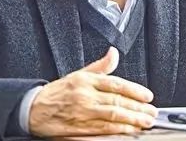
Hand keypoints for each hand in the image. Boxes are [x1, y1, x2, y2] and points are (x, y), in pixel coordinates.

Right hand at [29, 47, 157, 136]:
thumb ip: (100, 66)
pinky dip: (118, 131)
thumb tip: (114, 53)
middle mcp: (85, 96)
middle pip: (117, 101)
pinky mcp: (79, 129)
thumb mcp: (78, 74)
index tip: (148, 96)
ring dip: (132, 120)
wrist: (33, 109)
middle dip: (138, 108)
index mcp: (86, 80)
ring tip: (146, 122)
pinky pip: (102, 130)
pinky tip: (130, 131)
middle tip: (152, 112)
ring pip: (112, 116)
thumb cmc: (57, 92)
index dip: (134, 90)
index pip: (115, 84)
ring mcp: (82, 113)